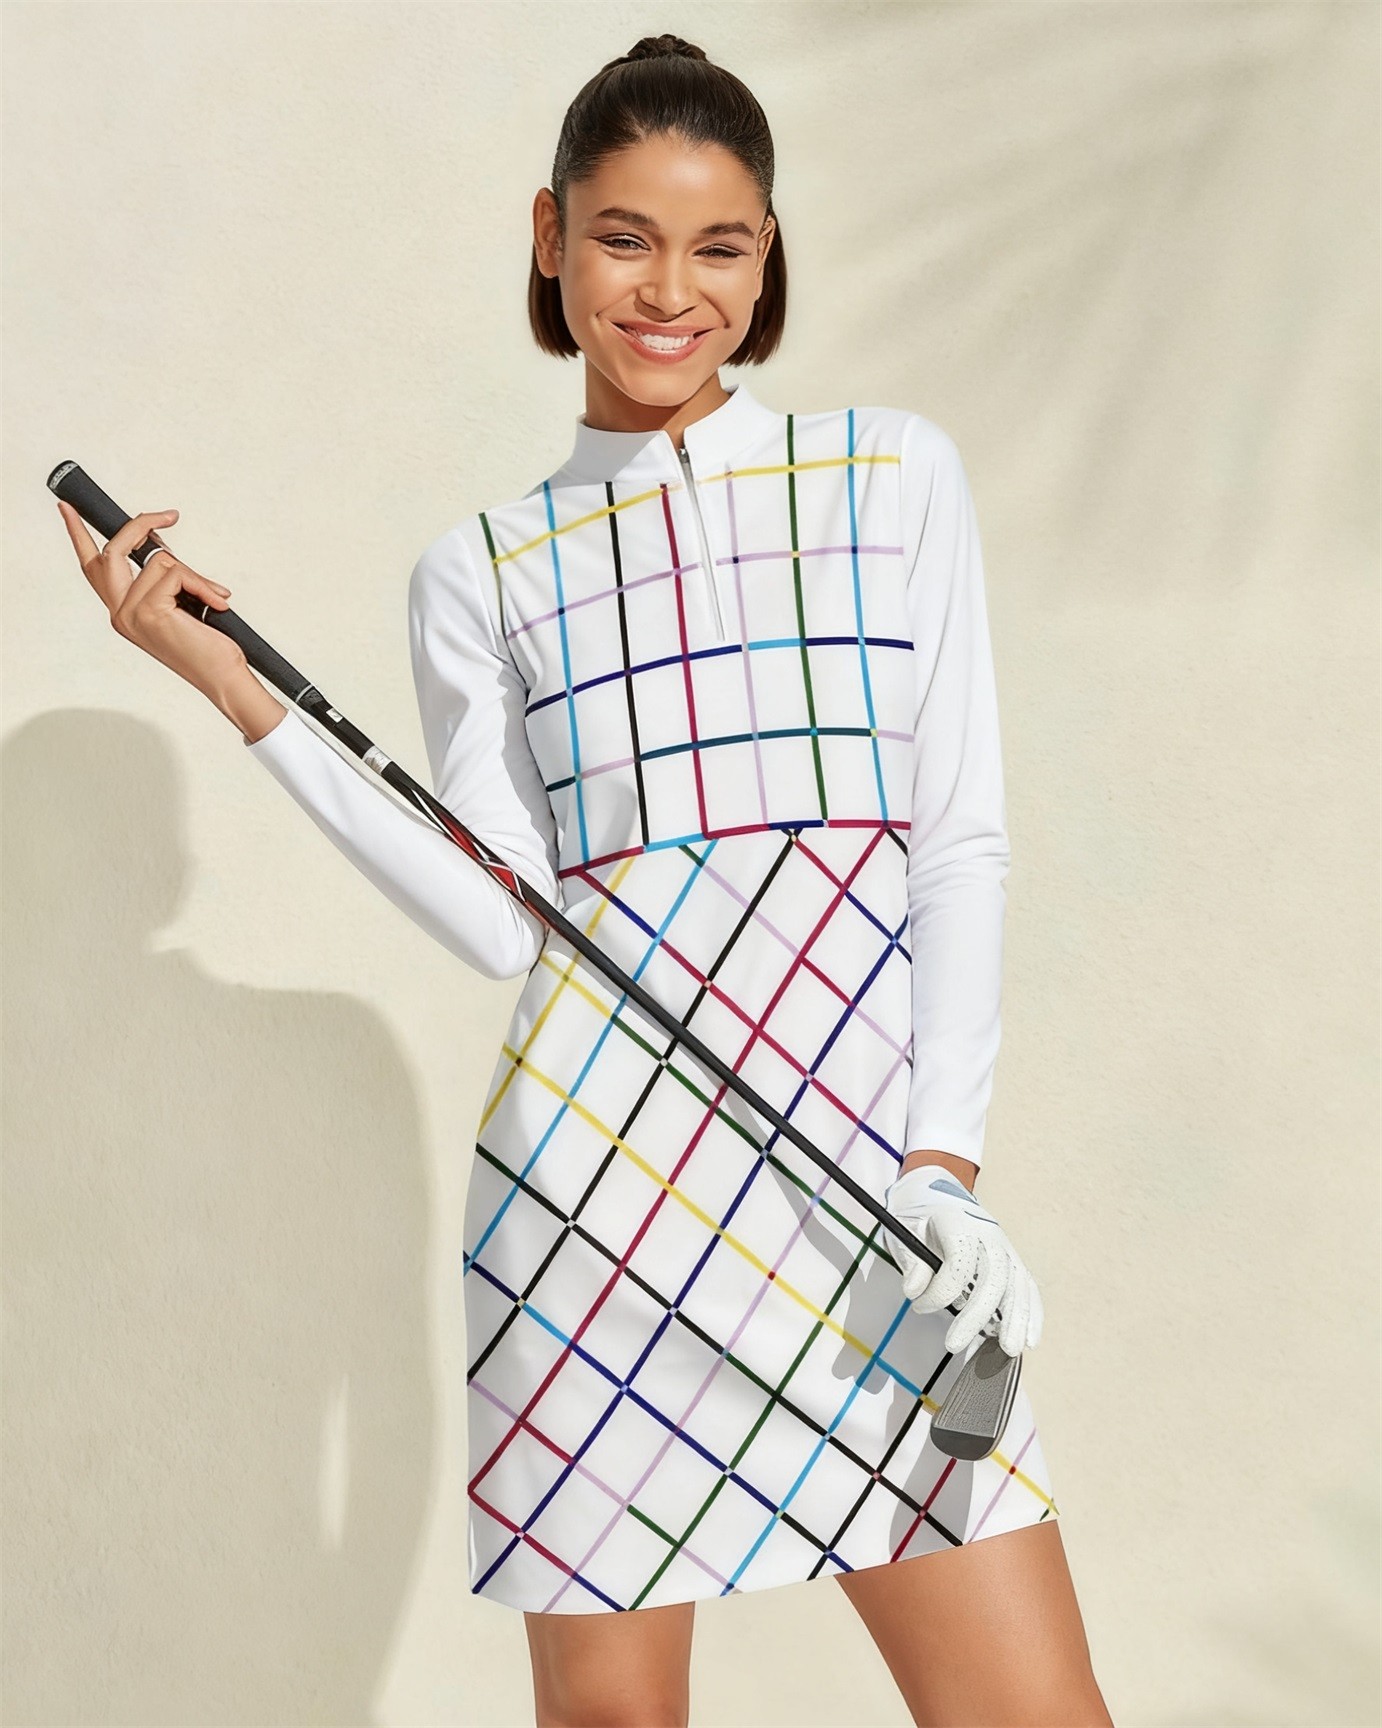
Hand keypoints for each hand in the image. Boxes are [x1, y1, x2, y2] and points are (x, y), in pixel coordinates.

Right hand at [57, 502, 244, 702]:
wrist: (223, 678)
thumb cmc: (208, 649)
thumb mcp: (178, 608)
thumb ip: (162, 583)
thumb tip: (162, 550)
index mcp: (122, 612)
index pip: (92, 568)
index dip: (77, 535)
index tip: (67, 509)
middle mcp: (120, 614)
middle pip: (112, 552)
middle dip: (140, 526)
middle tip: (169, 515)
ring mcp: (131, 614)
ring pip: (159, 561)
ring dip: (193, 574)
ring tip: (214, 596)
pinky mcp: (150, 611)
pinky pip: (176, 573)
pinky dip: (202, 584)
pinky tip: (217, 602)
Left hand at [883, 1163, 1042, 1357]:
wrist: (938, 1189)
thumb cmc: (920, 1213)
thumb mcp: (903, 1229)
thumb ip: (911, 1261)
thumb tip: (915, 1290)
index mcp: (958, 1223)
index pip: (959, 1263)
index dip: (940, 1292)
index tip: (919, 1306)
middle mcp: (988, 1235)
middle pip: (992, 1278)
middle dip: (977, 1316)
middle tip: (955, 1344)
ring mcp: (1005, 1247)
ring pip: (1017, 1285)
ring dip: (1015, 1320)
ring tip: (1007, 1350)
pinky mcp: (1013, 1259)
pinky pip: (1028, 1286)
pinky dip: (1032, 1313)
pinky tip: (1029, 1339)